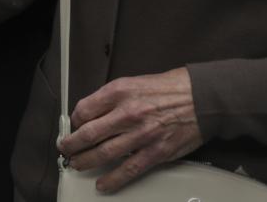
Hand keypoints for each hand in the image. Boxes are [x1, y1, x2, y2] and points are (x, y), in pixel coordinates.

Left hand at [57, 68, 202, 193]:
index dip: (74, 121)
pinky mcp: (155, 152)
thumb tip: (92, 113)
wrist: (200, 98)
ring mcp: (141, 135)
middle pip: (88, 134)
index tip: (73, 127)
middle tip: (65, 149)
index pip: (83, 110)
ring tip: (77, 164)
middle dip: (72, 145)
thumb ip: (111, 98)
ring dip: (85, 161)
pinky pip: (128, 170)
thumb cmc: (169, 89)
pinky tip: (102, 183)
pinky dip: (112, 179)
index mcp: (119, 92)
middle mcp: (127, 113)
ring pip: (103, 153)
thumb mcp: (133, 82)